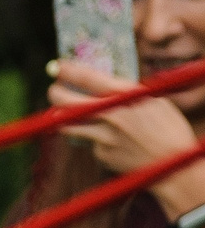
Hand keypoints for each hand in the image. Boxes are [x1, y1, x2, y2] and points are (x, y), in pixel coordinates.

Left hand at [52, 60, 204, 208]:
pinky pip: (91, 143)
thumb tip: (101, 84)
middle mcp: (112, 114)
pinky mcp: (101, 154)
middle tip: (53, 90)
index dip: (68, 71)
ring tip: (63, 112)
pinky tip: (114, 143)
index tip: (55, 66)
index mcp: (127, 96)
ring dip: (64, 117)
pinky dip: (96, 140)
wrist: (174, 162)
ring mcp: (104, 137)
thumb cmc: (168, 127)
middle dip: (55, 93)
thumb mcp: (152, 100)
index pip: (89, 78)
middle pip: (68, 102)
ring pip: (69, 125)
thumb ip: (126, 93)